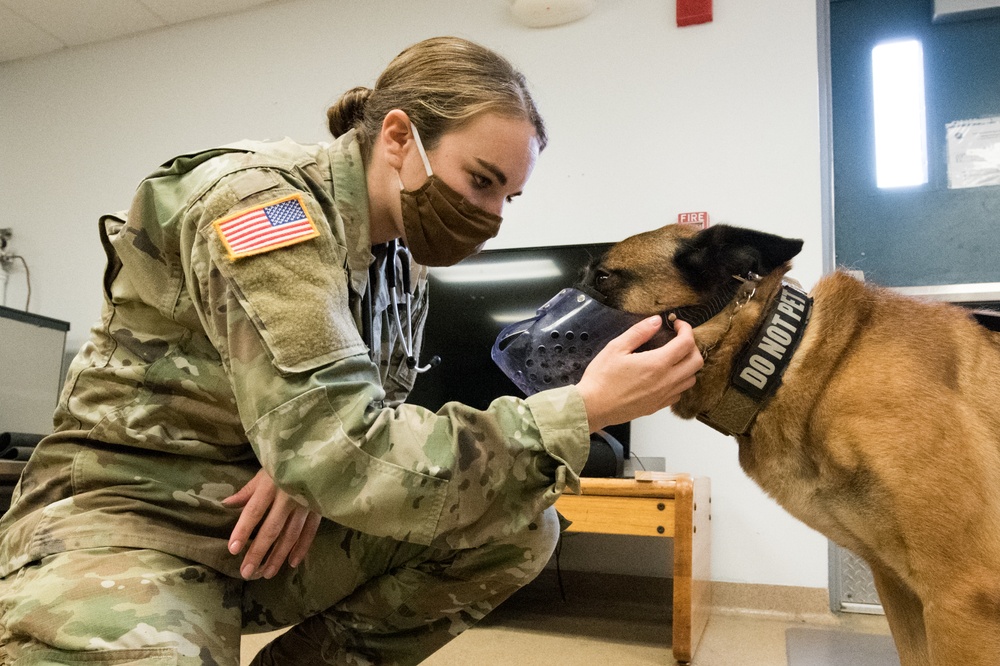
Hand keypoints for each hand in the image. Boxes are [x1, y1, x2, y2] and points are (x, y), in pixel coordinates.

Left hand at [223, 469, 321, 579]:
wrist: (320, 450)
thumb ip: (248, 490)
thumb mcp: (265, 470)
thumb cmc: (287, 459)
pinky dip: (302, 548)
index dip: (243, 531)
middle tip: (247, 572)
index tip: (232, 549)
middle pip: (272, 529)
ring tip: (267, 573)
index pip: (254, 511)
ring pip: (291, 535)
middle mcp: (288, 497)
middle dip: (259, 552)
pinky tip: (292, 563)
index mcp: (271, 485)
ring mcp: (305, 504)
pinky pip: (310, 532)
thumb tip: (226, 504)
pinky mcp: (319, 508)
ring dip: (278, 556)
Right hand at [577, 316, 702, 431]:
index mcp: (657, 364)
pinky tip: (665, 375)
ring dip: (687, 365)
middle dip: (692, 346)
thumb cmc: (601, 379)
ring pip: (691, 379)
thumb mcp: (616, 348)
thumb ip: (639, 332)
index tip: (677, 324)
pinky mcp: (658, 406)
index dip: (686, 329)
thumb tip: (656, 321)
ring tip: (673, 357)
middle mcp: (665, 381)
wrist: (593, 407)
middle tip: (678, 339)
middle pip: (697, 361)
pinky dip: (679, 381)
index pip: (686, 343)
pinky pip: (679, 393)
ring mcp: (663, 396)